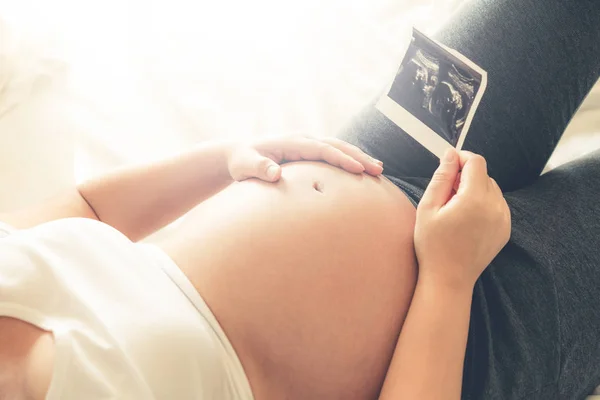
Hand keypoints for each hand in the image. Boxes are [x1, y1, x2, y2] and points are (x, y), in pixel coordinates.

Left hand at [227, 135, 383, 181]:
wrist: (238, 153)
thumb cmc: (242, 162)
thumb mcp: (246, 166)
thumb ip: (259, 169)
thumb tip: (276, 173)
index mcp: (292, 142)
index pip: (323, 149)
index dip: (341, 159)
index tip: (359, 170)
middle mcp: (303, 139)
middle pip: (336, 145)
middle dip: (358, 156)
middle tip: (379, 170)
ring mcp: (307, 144)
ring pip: (338, 147)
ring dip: (358, 157)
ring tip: (378, 169)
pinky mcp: (308, 151)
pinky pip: (333, 153)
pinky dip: (348, 159)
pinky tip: (360, 170)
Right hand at [414, 149, 510, 289]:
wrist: (449, 279)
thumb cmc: (433, 245)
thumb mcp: (428, 208)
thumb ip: (441, 177)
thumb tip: (450, 154)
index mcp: (474, 200)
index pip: (476, 162)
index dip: (461, 158)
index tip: (448, 164)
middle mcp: (495, 207)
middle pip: (484, 175)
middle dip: (466, 176)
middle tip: (446, 194)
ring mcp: (503, 219)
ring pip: (491, 189)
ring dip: (475, 190)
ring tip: (455, 208)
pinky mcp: (505, 229)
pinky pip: (497, 205)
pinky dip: (483, 204)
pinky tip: (466, 219)